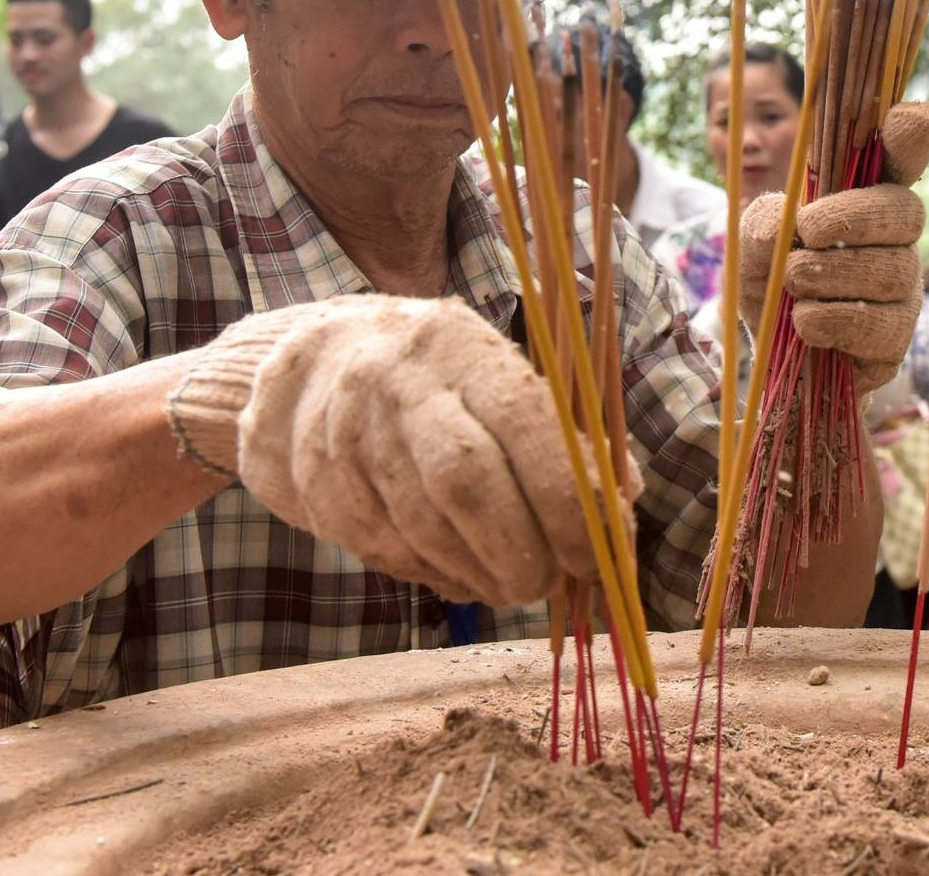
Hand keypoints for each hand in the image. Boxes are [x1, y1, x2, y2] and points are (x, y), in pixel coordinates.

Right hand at [167, 296, 605, 605]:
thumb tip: (624, 501)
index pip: (524, 420)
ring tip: (514, 582)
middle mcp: (395, 382)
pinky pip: (386, 551)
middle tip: (553, 582)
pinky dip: (436, 575)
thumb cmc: (431, 378)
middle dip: (523, 551)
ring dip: (483, 574)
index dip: (569, 497)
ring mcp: (345, 434)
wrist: (304, 367)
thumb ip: (560, 432)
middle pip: (466, 481)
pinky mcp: (314, 485)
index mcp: (458, 345)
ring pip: (424, 530)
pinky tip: (459, 572)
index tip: (601, 550)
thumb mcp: (493, 375)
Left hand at [737, 101, 928, 392]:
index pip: (900, 158)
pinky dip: (833, 320)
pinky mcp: (894, 340)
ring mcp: (901, 289)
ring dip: (832, 274)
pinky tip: (805, 321)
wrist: (768, 350)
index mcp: (863, 198)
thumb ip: (766, 219)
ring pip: (892, 270)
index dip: (912, 136)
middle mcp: (894, 239)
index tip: (914, 117)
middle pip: (905, 212)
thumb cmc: (769, 278)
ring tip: (793, 281)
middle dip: (853, 218)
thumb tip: (789, 222)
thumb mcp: (754, 239)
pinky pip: (881, 325)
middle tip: (806, 232)